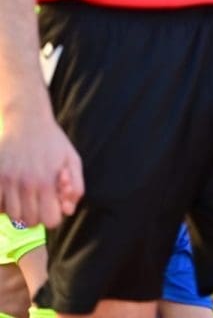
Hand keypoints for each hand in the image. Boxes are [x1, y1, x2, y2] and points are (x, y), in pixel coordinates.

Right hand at [0, 107, 83, 228]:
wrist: (26, 120)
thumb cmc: (52, 141)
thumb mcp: (72, 160)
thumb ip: (76, 187)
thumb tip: (68, 211)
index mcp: (47, 181)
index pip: (50, 220)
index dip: (53, 216)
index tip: (52, 206)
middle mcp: (26, 183)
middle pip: (29, 221)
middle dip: (37, 215)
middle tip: (39, 201)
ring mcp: (7, 180)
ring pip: (12, 216)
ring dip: (19, 211)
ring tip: (25, 197)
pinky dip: (3, 205)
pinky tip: (11, 194)